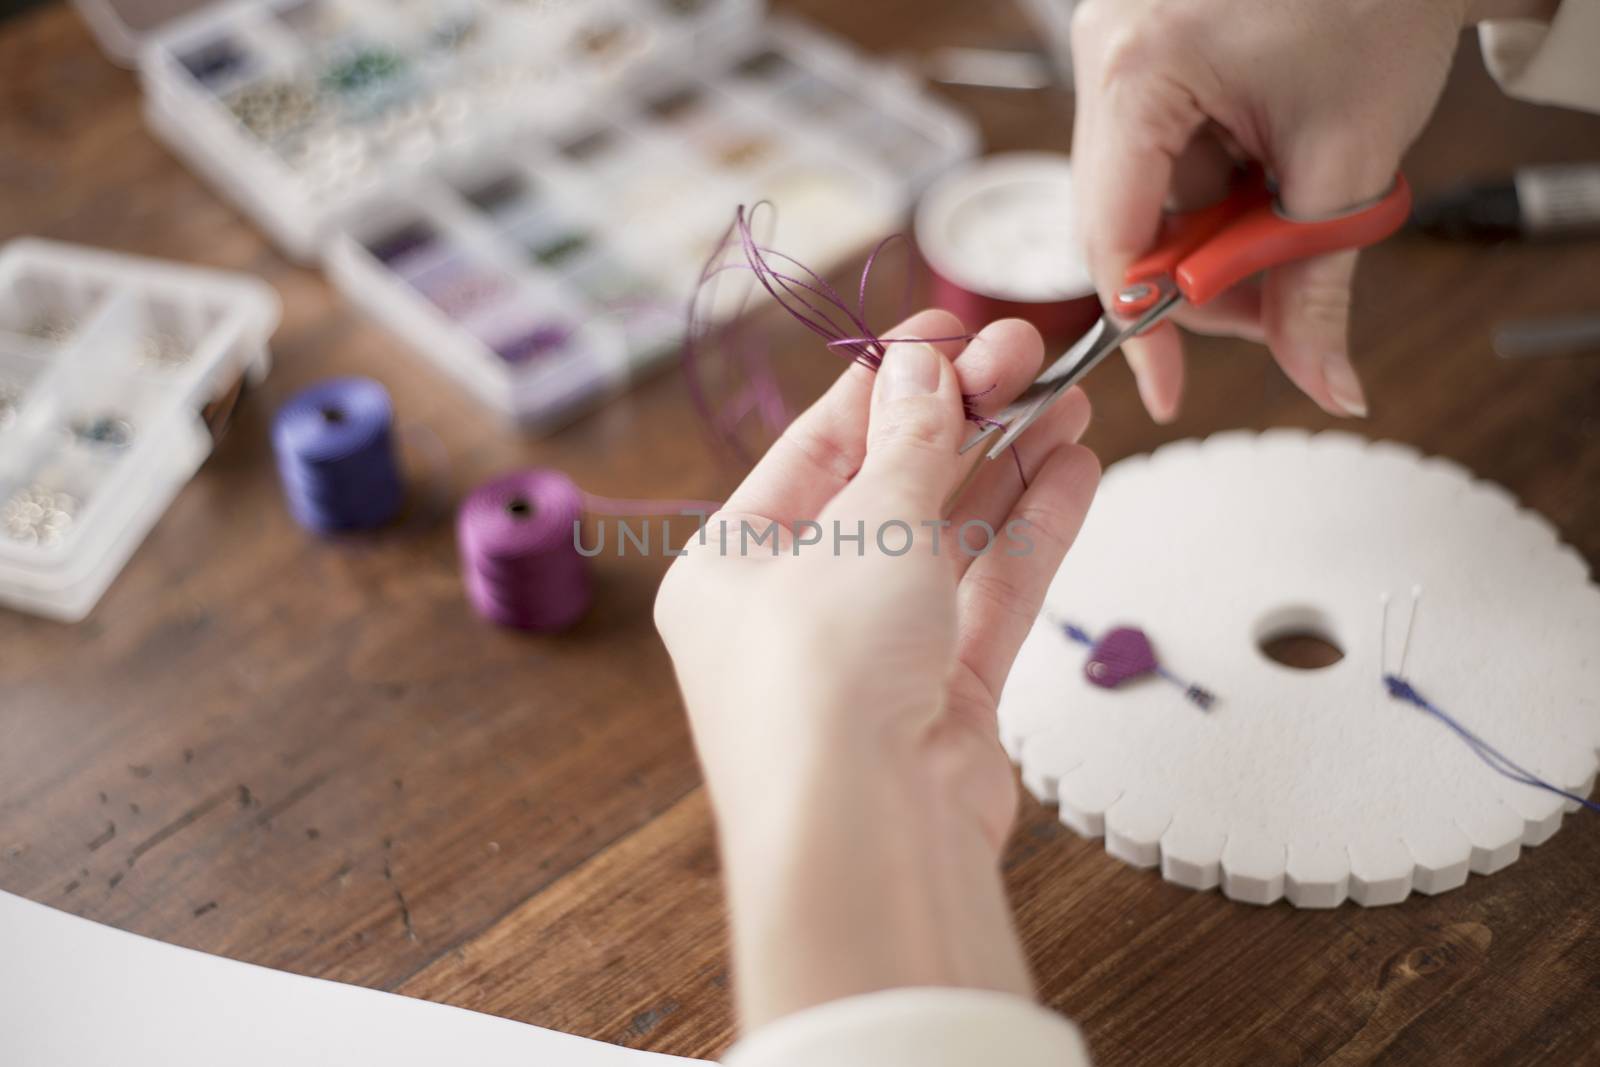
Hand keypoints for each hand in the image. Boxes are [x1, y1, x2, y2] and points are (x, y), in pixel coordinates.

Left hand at [656, 310, 1098, 1027]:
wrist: (869, 842)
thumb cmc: (826, 674)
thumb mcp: (867, 527)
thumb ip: (909, 444)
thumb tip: (924, 365)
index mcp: (733, 565)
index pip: (817, 447)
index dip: (889, 380)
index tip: (954, 326)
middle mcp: (795, 609)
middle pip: (890, 488)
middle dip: (962, 418)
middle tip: (1032, 351)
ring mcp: (873, 658)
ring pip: (948, 541)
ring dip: (1007, 469)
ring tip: (1069, 399)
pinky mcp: (942, 699)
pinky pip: (988, 598)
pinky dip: (1030, 536)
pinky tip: (1074, 471)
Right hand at [1070, 0, 1472, 420]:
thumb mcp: (1348, 159)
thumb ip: (1320, 288)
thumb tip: (1322, 383)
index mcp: (1136, 69)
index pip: (1114, 236)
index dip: (1145, 324)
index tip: (1169, 384)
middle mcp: (1104, 51)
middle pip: (1124, 219)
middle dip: (1203, 274)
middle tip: (1274, 302)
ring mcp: (1119, 47)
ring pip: (1146, 191)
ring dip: (1216, 229)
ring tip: (1291, 209)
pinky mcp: (1144, 49)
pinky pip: (1160, 151)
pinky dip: (1216, 184)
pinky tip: (1266, 169)